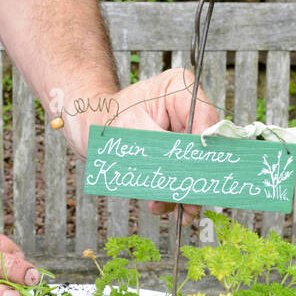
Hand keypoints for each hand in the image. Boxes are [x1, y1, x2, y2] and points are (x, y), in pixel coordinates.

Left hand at [70, 68, 220, 221]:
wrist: (89, 128)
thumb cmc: (104, 119)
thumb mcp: (132, 131)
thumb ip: (162, 150)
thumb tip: (186, 170)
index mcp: (180, 89)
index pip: (206, 121)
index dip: (203, 151)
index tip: (197, 176)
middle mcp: (186, 110)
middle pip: (202, 149)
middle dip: (192, 177)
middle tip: (188, 204)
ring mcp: (182, 133)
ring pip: (193, 168)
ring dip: (181, 192)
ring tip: (164, 206)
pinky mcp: (175, 153)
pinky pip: (180, 176)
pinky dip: (170, 193)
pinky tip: (158, 204)